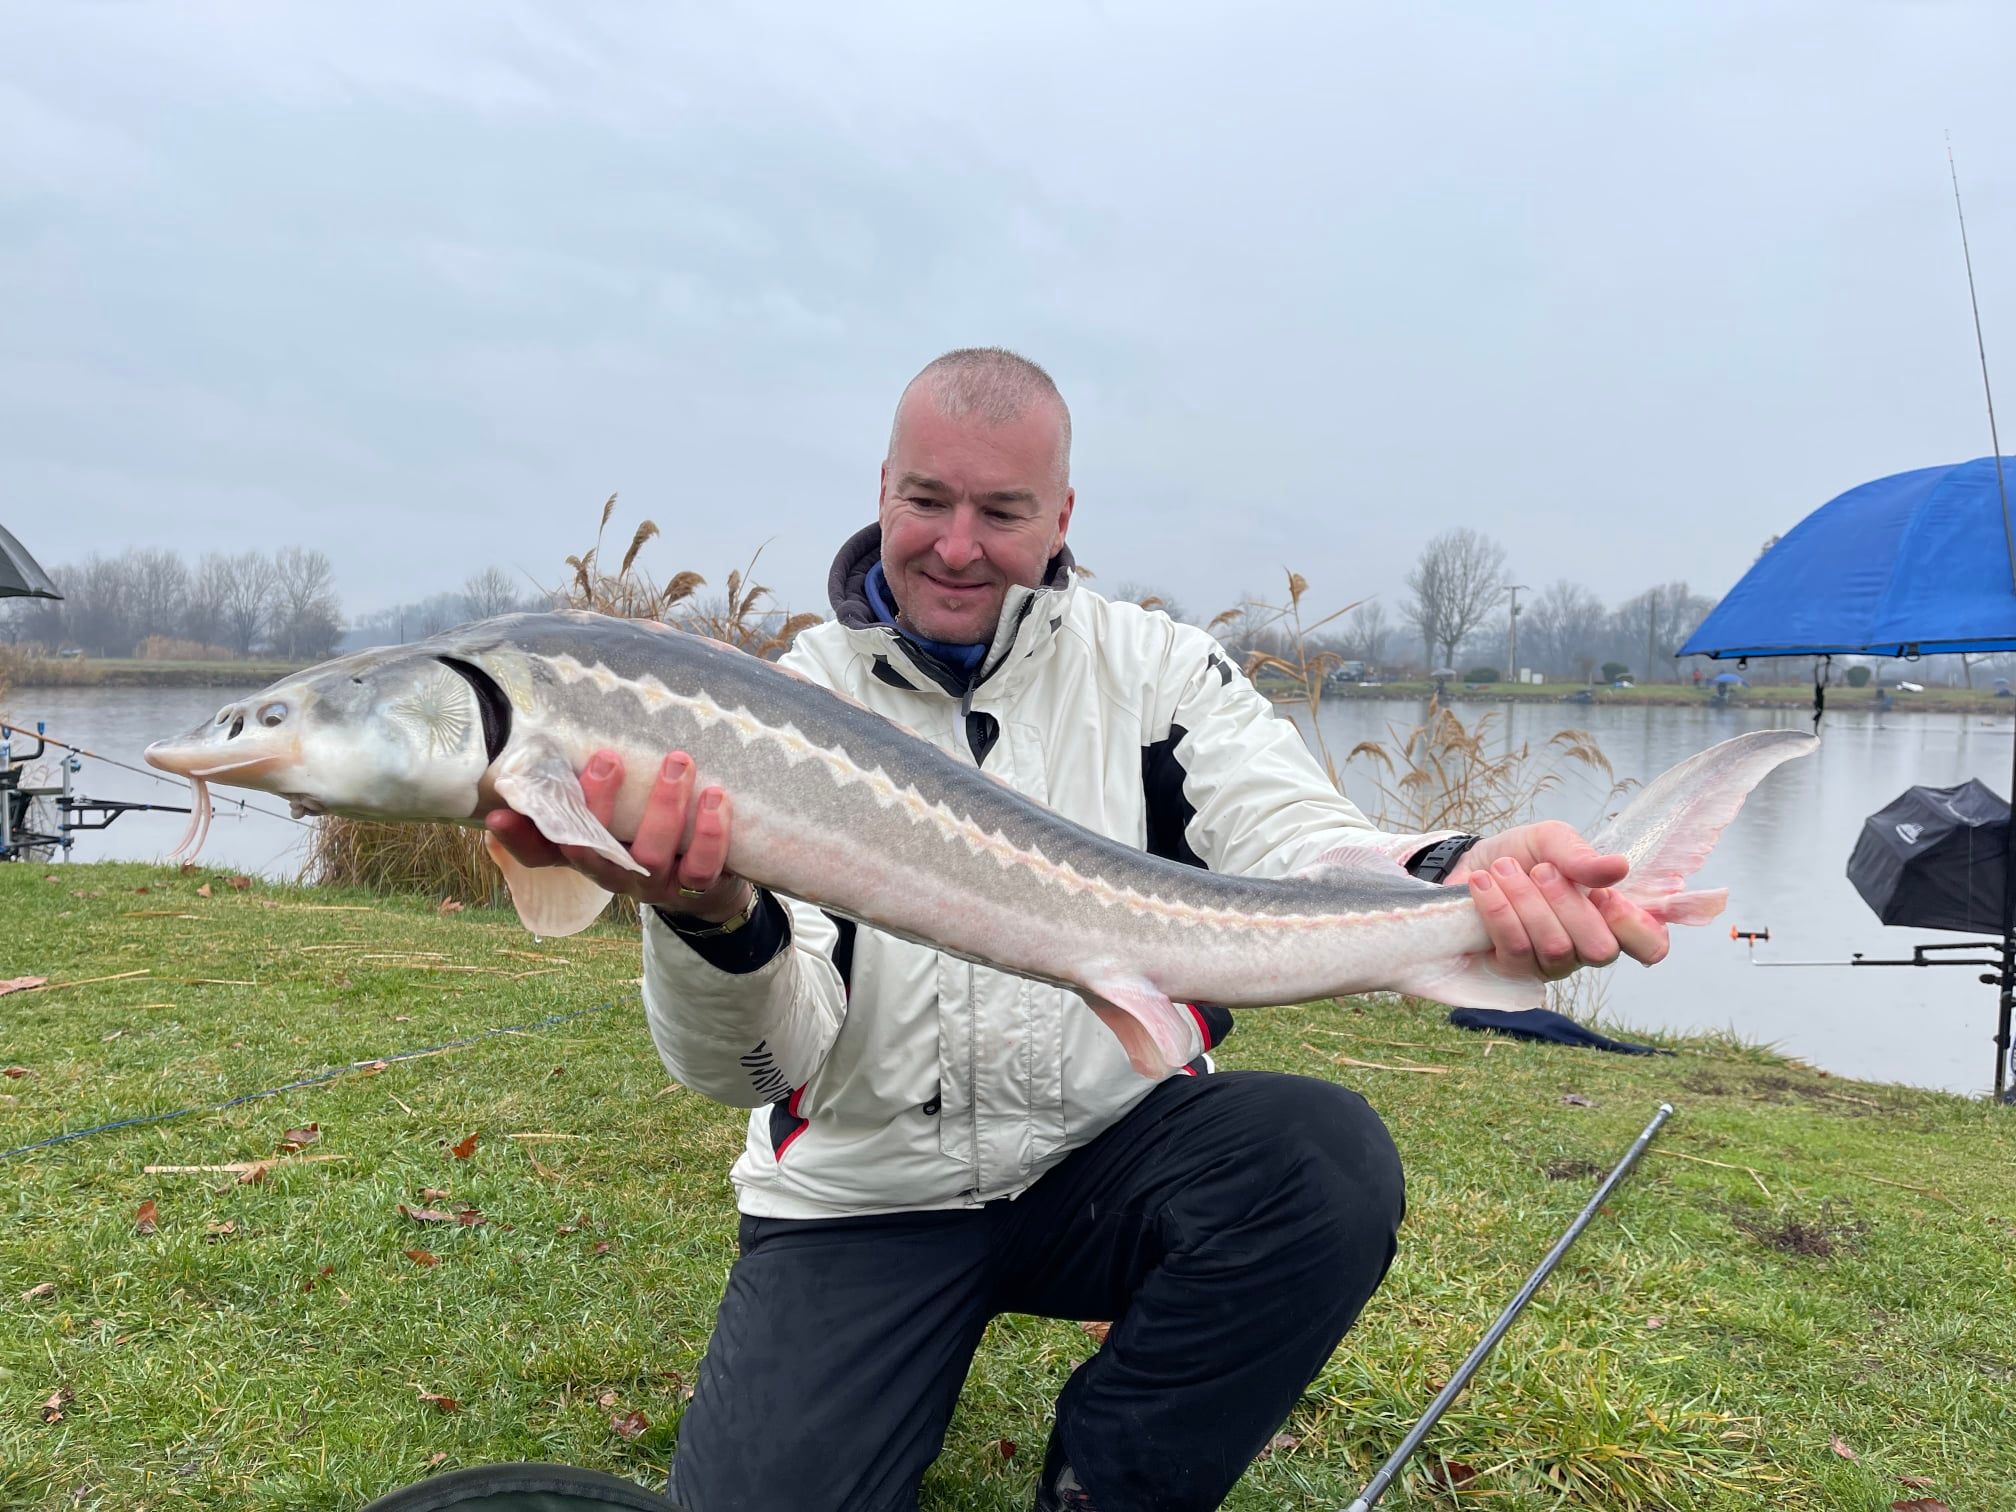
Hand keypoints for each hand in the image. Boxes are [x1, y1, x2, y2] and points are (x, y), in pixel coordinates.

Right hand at [483, 749, 752, 922]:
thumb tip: (546, 748)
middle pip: (591, 851)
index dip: (517, 838)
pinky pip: (700, 866)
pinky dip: (709, 833)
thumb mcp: (614, 815)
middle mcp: (613, 874)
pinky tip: (715, 796)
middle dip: (597, 803)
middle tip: (608, 757)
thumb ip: (587, 791)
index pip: (538, 853)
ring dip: (664, 806)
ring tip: (678, 761)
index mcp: (585, 854)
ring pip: (651, 855)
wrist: (706, 884)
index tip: (499, 813)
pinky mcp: (694, 888)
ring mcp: (652, 884)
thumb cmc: (647, 833)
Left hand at [1445, 820, 1667, 979]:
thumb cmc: (1523, 855)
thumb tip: (1619, 868)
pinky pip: (1516, 948)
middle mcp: (1587, 948)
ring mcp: (1551, 964)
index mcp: (1611, 917)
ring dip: (1526, 901)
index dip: (1633, 925)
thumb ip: (1582, 856)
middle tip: (1540, 870)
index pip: (1650, 945)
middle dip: (1568, 904)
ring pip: (1555, 947)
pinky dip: (1499, 910)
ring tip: (1504, 869)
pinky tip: (1484, 884)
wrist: (1472, 862)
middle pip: (1600, 950)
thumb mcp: (1552, 841)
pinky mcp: (1514, 969)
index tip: (1603, 894)